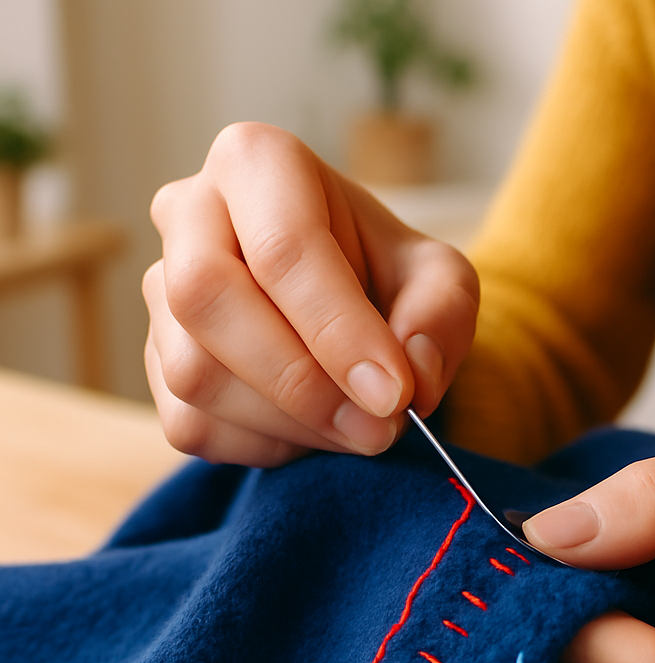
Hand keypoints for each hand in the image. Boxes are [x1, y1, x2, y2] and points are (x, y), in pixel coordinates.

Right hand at [143, 122, 478, 466]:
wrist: (349, 307)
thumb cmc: (388, 278)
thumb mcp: (440, 281)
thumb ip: (439, 318)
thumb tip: (412, 379)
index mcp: (258, 163)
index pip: (283, 248)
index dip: (339, 332)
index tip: (395, 395)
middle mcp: (189, 214)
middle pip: (207, 299)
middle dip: (301, 382)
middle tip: (376, 429)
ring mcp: (160, 291)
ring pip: (194, 373)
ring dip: (290, 423)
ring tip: (357, 428)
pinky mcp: (154, 362)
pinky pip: (190, 424)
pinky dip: (263, 446)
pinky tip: (312, 430)